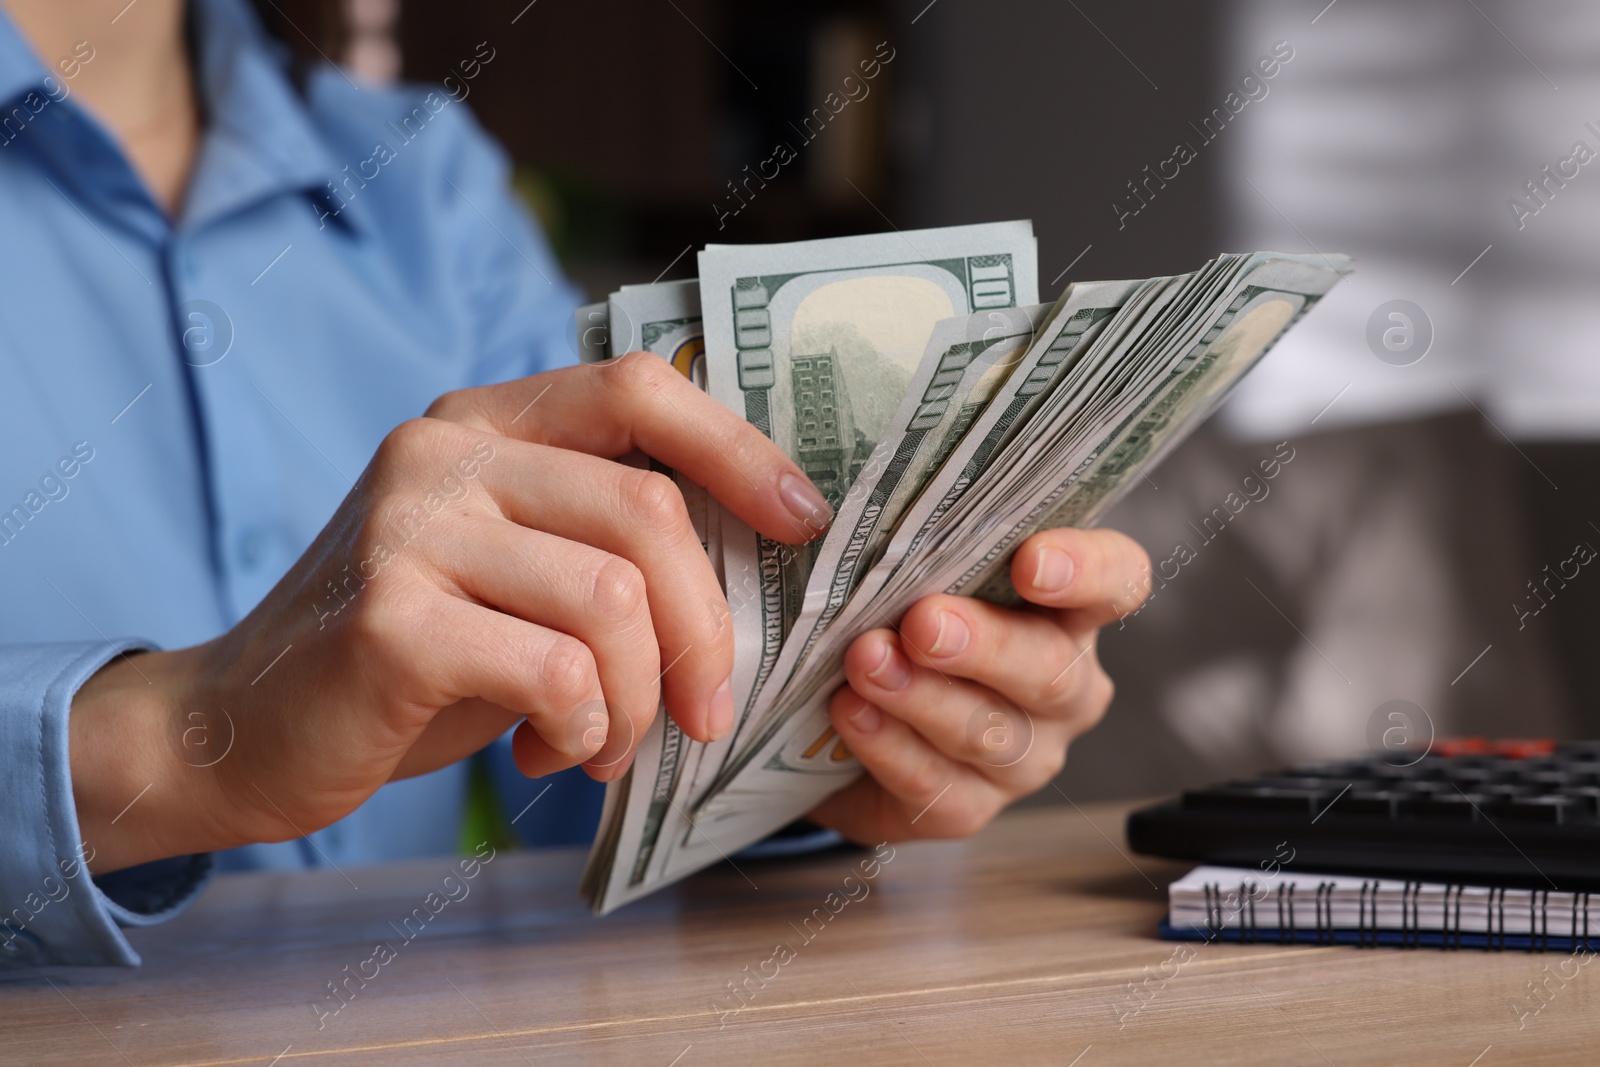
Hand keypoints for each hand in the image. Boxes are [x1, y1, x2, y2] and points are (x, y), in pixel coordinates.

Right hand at [70, 353, 832, 873]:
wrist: (239, 726)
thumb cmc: (411, 654)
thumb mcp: (511, 570)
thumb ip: (600, 541)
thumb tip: (758, 562)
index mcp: (486, 421)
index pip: (639, 387)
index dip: (740, 449)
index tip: (803, 522)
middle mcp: (445, 451)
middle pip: (647, 511)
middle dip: (706, 629)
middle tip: (709, 712)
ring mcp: (410, 527)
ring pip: (613, 599)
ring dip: (642, 697)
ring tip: (610, 744)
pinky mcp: (392, 618)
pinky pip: (556, 669)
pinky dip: (586, 728)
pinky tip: (552, 754)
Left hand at [808, 527, 1148, 841]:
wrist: (837, 726)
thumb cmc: (896, 622)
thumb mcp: (917, 573)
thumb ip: (923, 547)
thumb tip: (881, 513)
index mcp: (1069, 609)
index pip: (1117, 580)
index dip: (1087, 570)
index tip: (1031, 561)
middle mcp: (1064, 685)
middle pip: (1051, 667)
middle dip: (984, 644)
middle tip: (925, 622)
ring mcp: (1025, 755)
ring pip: (991, 732)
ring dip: (923, 694)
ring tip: (866, 661)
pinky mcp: (971, 807)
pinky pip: (940, 787)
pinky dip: (891, 747)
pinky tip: (852, 713)